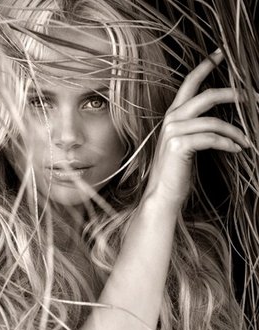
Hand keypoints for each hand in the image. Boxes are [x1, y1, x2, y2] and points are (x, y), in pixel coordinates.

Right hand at [145, 49, 249, 205]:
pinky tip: (238, 149)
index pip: (190, 83)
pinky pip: (211, 139)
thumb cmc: (176, 171)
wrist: (162, 194)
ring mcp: (173, 132)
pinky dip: (228, 143)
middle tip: (255, 98)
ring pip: (214, 122)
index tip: (221, 53)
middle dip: (234, 95)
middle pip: (207, 96)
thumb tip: (224, 118)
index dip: (206, 65)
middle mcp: (171, 120)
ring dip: (236, 132)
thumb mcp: (186, 143)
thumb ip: (198, 126)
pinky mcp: (178, 146)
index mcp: (172, 115)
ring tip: (248, 141)